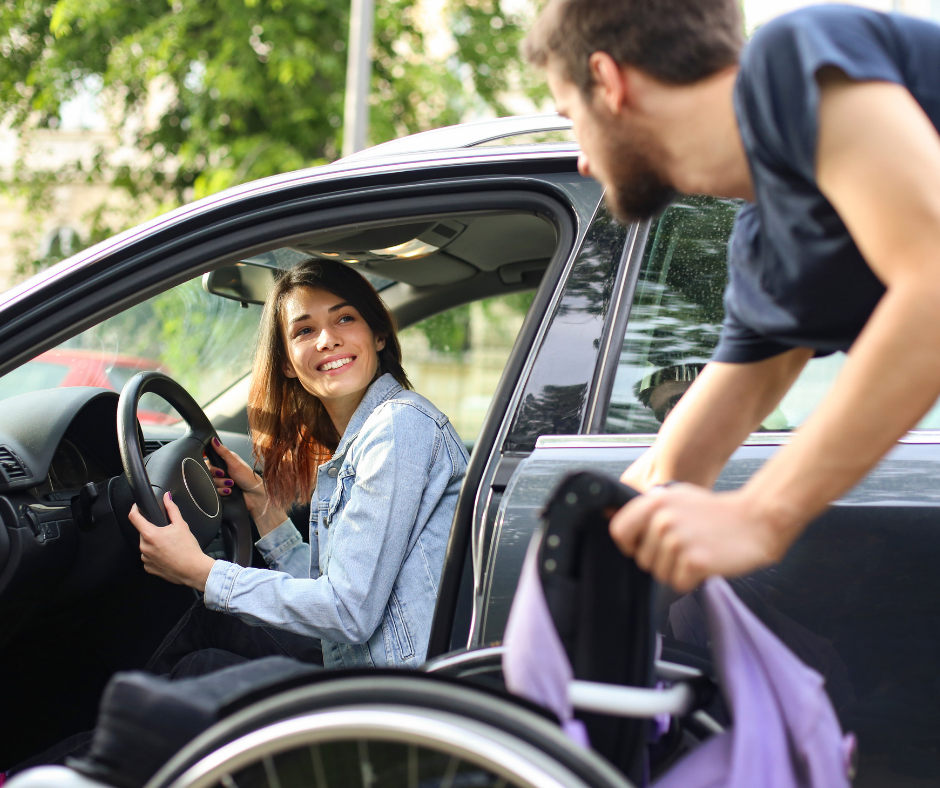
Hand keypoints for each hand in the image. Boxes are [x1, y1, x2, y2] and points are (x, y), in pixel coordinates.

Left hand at [129, 492, 215, 589]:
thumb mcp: (181, 525)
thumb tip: (167, 498)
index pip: (134, 517)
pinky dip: (155, 555)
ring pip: (145, 545)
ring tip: (169, 546)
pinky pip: (148, 557)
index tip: (137, 507)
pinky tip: (167, 555)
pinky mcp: (148, 567)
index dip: (135, 509)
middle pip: (143, 532)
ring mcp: (145, 558)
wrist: (193, 569)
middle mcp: (144, 547)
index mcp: (150, 534)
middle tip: (166, 532)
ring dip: (153, 543)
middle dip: (152, 530)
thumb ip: (172, 509)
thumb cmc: (188, 549)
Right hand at [205, 437, 287, 535]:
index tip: (212, 464)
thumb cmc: (248, 477)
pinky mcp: (220, 490)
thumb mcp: (235, 463)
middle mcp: (221, 469)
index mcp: (224, 460)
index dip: (208, 462)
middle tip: (225, 475)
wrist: (254, 495)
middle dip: (216, 475)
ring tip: (231, 484)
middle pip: (207, 471)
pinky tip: (229, 491)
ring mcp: (221, 480)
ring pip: (210, 482)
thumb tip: (213, 440)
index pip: (208, 459)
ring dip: (221, 484)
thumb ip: (223, 452)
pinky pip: (213, 491)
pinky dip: (221, 491)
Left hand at [608, 483, 789, 592]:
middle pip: (642, 559)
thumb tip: (611, 515)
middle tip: (686, 547)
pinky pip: (678, 584)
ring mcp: (678, 540)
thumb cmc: (716, 513)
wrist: (756, 520)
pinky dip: (691, 580)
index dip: (629, 545)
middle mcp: (663, 519)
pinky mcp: (694, 561)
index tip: (642, 548)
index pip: (619, 531)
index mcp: (655, 501)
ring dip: (677, 570)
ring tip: (697, 551)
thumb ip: (647, 508)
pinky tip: (706, 562)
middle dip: (661, 560)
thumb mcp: (676, 497)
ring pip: (660, 574)